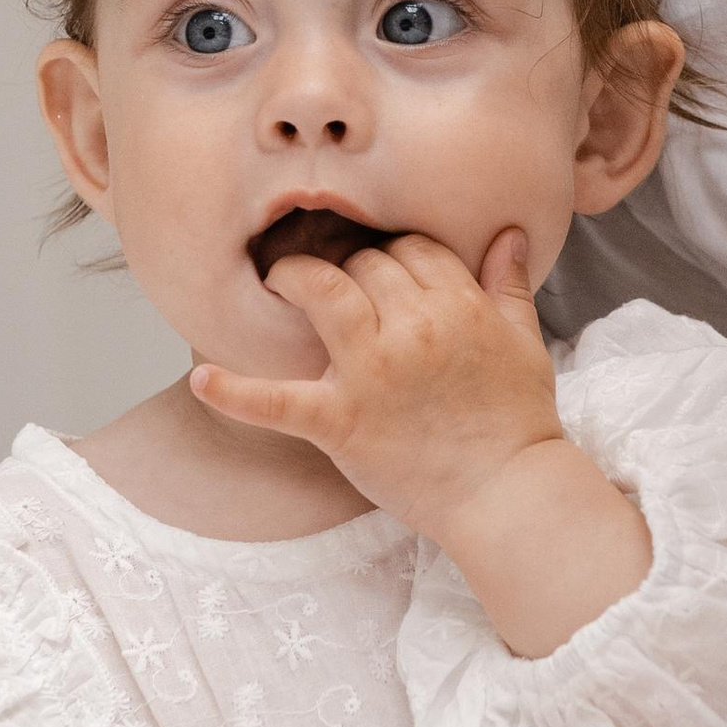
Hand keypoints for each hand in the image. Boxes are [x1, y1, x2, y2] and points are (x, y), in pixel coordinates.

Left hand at [192, 230, 651, 653]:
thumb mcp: (525, 342)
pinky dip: (234, 393)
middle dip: (348, 266)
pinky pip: (277, 402)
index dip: (391, 251)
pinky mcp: (341, 421)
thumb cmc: (518, 420)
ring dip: (294, 278)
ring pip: (323, 294)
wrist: (507, 492)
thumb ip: (510, 284)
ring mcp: (373, 372)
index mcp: (459, 305)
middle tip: (330, 283)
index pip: (411, 249)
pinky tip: (201, 380)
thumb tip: (509, 234)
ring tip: (275, 281)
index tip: (378, 267)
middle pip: (366, 265)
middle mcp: (414, 327)